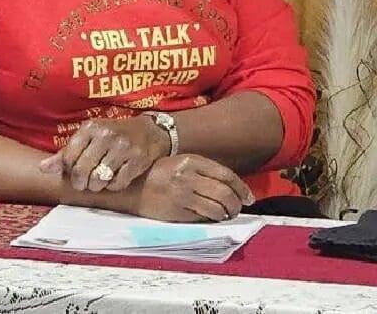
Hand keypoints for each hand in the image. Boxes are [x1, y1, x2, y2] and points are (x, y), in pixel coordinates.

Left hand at [39, 115, 170, 191]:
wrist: (149, 131)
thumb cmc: (113, 135)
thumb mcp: (89, 137)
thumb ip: (66, 153)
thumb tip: (42, 168)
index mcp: (91, 127)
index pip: (68, 157)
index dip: (68, 171)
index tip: (74, 174)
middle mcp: (106, 135)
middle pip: (82, 170)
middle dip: (81, 182)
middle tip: (85, 184)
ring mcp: (123, 148)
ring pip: (99, 179)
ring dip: (97, 186)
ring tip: (99, 181)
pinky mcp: (138, 161)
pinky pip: (117, 183)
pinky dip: (113, 186)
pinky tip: (114, 179)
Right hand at [130, 154, 254, 221]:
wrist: (130, 186)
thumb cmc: (156, 173)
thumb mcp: (179, 163)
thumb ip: (201, 171)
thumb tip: (228, 186)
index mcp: (190, 160)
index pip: (225, 174)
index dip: (241, 187)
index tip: (249, 197)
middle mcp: (188, 177)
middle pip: (225, 193)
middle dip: (236, 204)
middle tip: (238, 208)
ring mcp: (183, 195)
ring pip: (217, 208)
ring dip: (227, 214)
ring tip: (226, 214)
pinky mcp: (177, 212)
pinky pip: (204, 217)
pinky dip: (213, 219)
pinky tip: (212, 217)